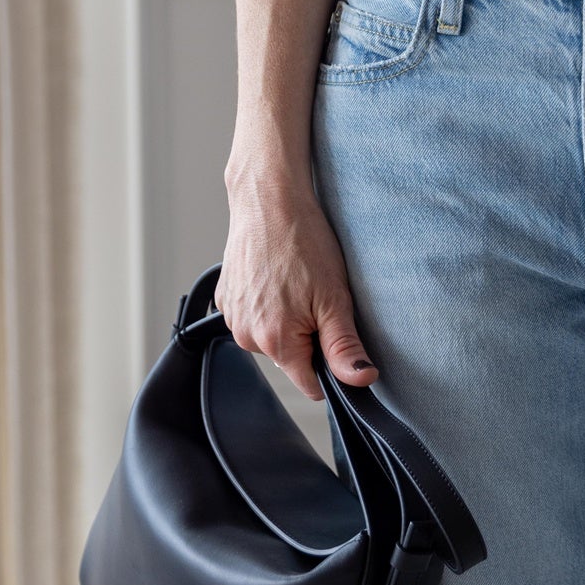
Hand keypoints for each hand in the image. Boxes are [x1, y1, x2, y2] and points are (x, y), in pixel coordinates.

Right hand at [217, 162, 377, 400]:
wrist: (269, 200)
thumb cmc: (303, 242)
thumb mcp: (335, 297)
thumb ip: (344, 347)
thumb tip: (360, 380)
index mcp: (274, 342)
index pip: (310, 384)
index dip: (331, 367)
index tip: (337, 335)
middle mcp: (246, 335)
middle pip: (291, 360)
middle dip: (309, 338)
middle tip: (318, 297)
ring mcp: (231, 317)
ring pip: (271, 338)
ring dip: (287, 320)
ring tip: (295, 282)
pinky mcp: (225, 298)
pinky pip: (254, 317)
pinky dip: (268, 304)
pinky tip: (277, 276)